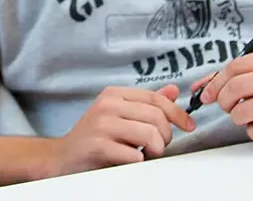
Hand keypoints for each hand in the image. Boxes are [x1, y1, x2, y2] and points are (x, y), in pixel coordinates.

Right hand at [42, 85, 195, 178]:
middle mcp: (107, 105)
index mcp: (114, 94)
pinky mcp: (97, 145)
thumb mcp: (119, 115)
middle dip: (165, 137)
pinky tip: (129, 160)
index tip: (189, 126)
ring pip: (149, 134)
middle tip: (158, 147)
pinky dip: (138, 161)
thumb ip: (145, 104)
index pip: (156, 99)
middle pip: (156, 117)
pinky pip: (134, 154)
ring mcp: (101, 124)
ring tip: (145, 154)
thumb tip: (173, 90)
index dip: (177, 113)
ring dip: (155, 150)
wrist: (63, 157)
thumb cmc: (94, 137)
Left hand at [193, 48, 252, 145]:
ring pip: (241, 113)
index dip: (215, 83)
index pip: (233, 68)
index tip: (207, 95)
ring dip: (238, 117)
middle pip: (234, 89)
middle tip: (227, 106)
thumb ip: (237, 74)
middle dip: (223, 101)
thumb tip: (198, 88)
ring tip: (251, 114)